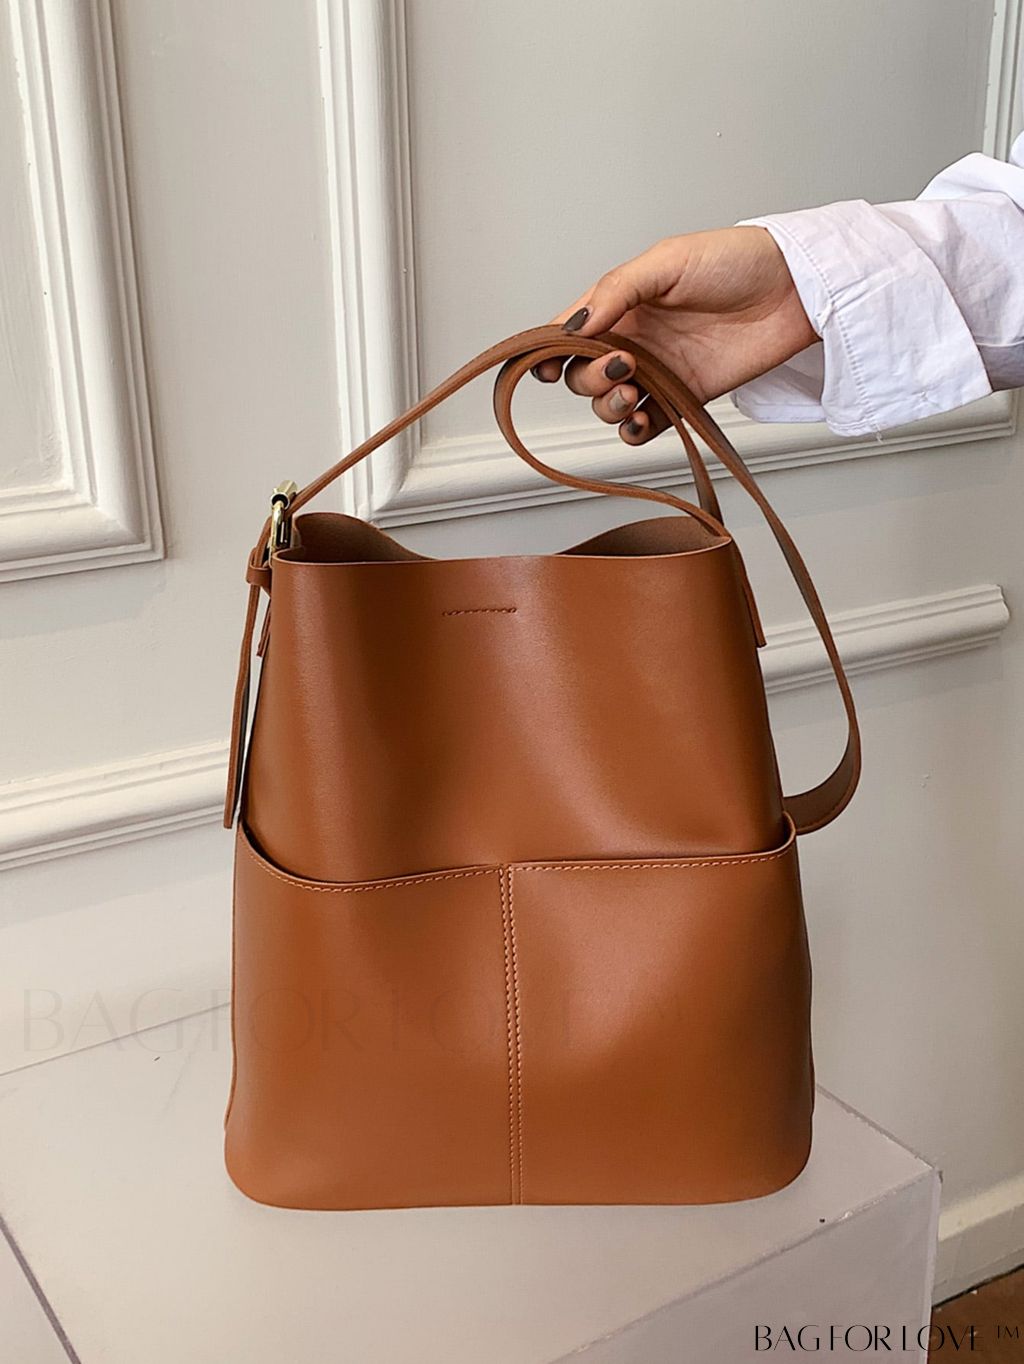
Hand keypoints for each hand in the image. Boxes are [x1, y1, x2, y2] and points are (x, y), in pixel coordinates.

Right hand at [536, 226, 817, 444]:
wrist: (795, 292)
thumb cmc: (737, 261)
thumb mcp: (668, 261)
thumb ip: (617, 290)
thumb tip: (574, 326)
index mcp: (622, 302)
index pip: (569, 332)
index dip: (550, 352)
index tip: (547, 365)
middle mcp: (634, 338)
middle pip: (582, 374)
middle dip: (589, 378)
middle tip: (624, 364)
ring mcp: (658, 371)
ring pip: (608, 403)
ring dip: (607, 405)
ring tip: (631, 391)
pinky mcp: (684, 398)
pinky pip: (643, 425)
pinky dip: (632, 431)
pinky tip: (640, 420)